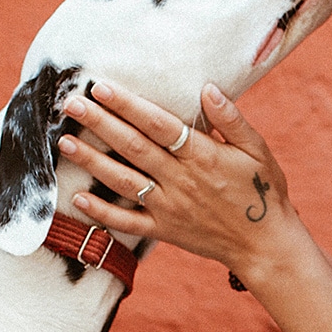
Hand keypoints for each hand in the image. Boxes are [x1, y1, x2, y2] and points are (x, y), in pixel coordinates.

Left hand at [57, 81, 300, 278]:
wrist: (266, 244)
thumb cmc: (264, 191)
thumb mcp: (257, 150)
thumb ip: (231, 120)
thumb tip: (207, 88)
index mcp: (203, 155)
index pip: (158, 124)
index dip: (128, 105)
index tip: (102, 87)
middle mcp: (181, 180)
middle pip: (132, 146)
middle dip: (99, 122)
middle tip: (71, 103)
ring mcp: (169, 207)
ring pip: (123, 180)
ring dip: (92, 160)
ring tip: (64, 141)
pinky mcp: (164, 230)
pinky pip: (127, 222)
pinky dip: (102, 212)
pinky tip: (78, 197)